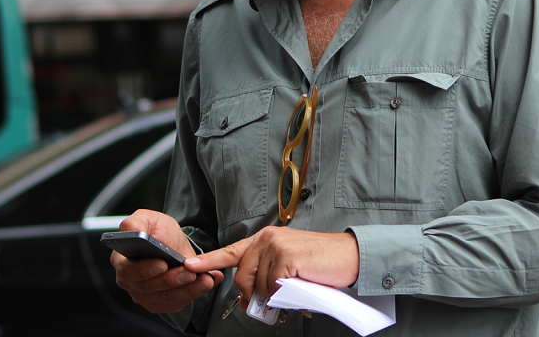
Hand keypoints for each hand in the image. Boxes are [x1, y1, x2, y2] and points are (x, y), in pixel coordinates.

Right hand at [111, 209, 223, 313]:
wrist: (174, 244)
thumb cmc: (158, 231)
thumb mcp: (147, 219)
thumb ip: (134, 223)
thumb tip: (131, 232)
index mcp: (122, 261)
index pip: (129, 270)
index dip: (145, 270)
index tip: (163, 264)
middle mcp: (130, 281)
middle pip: (149, 287)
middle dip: (172, 280)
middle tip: (190, 273)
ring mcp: (144, 294)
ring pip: (165, 298)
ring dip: (187, 290)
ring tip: (204, 279)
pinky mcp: (159, 303)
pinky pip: (175, 303)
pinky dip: (193, 294)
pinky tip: (207, 282)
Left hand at [184, 227, 358, 309]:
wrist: (349, 256)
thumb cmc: (321, 262)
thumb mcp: (288, 262)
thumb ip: (267, 272)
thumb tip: (253, 296)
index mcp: (266, 238)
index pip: (232, 251)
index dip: (210, 260)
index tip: (190, 265)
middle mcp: (267, 239)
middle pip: (243, 277)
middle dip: (254, 294)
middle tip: (272, 300)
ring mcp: (276, 247)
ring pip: (259, 286)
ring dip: (273, 295)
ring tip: (292, 289)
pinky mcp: (286, 258)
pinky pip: (273, 288)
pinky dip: (283, 294)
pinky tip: (297, 284)